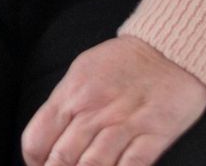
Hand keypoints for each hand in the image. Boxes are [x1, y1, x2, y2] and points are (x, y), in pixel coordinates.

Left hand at [21, 37, 205, 165]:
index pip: (37, 139)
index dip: (35, 161)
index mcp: (71, 95)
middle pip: (62, 158)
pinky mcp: (155, 135)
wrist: (170, 50)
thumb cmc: (123, 63)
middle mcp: (94, 111)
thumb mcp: (82, 73)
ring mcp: (125, 124)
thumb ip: (64, 105)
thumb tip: (47, 140)